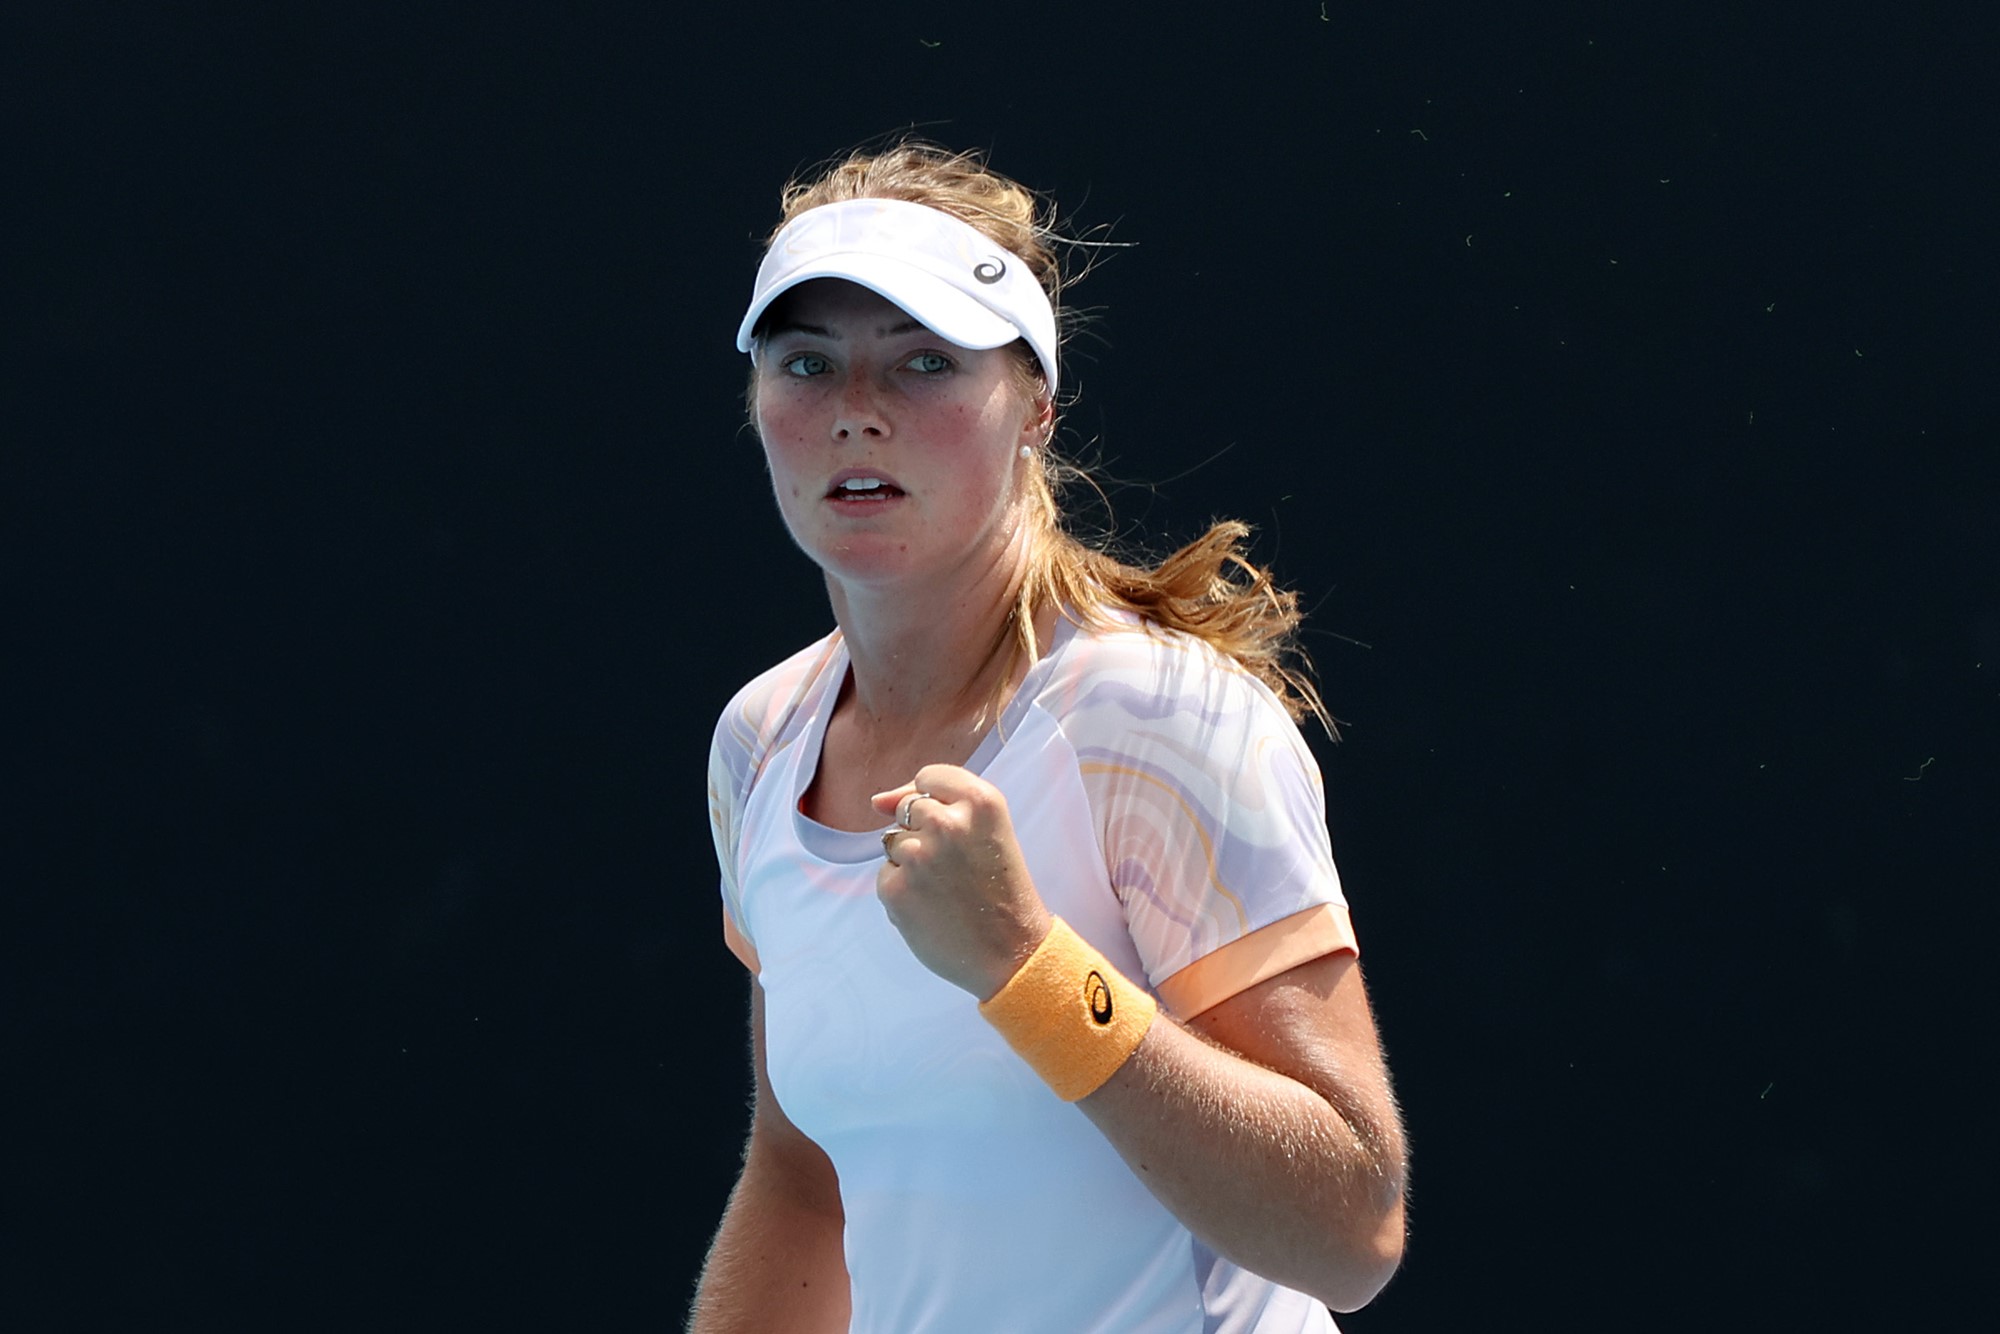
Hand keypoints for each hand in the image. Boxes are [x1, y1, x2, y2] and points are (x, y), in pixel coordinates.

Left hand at [871, 764, 1053, 999]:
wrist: (1013, 954)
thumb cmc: (1001, 892)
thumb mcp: (989, 831)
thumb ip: (938, 803)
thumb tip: (876, 800)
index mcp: (981, 801)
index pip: (929, 777)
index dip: (935, 801)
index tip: (953, 829)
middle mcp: (948, 822)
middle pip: (908, 808)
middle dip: (924, 833)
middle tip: (957, 868)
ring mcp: (919, 855)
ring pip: (893, 841)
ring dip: (911, 862)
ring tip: (947, 889)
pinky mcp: (896, 888)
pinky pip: (886, 875)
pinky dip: (903, 891)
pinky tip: (932, 908)